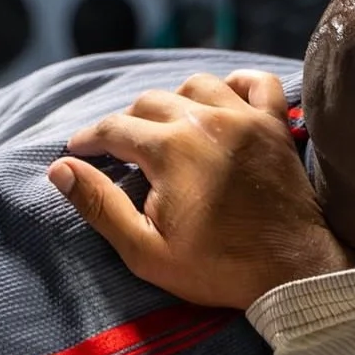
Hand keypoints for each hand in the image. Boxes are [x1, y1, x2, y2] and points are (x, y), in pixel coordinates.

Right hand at [47, 71, 350, 311]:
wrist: (293, 272)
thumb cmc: (217, 269)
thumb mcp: (146, 251)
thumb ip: (100, 206)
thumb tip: (61, 169)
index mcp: (169, 149)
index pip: (114, 129)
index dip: (89, 139)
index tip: (78, 151)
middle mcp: (205, 121)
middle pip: (150, 101)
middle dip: (126, 122)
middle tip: (118, 149)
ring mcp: (245, 118)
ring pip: (195, 85)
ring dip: (173, 100)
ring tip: (164, 127)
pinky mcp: (276, 126)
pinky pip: (254, 82)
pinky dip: (233, 85)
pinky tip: (221, 101)